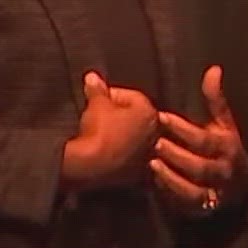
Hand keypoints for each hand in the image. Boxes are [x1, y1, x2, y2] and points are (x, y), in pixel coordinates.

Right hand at [61, 71, 157, 191]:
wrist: (91, 166)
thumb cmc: (97, 130)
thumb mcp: (96, 105)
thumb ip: (97, 89)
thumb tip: (93, 76)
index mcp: (150, 113)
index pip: (132, 96)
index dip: (112, 94)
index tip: (97, 97)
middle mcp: (156, 132)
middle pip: (136, 117)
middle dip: (119, 112)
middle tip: (100, 113)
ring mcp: (149, 152)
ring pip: (135, 137)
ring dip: (122, 132)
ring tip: (102, 131)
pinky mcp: (139, 170)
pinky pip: (130, 155)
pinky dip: (120, 150)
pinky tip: (106, 150)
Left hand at [151, 65, 247, 218]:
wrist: (239, 186)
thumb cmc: (226, 148)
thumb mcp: (224, 124)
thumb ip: (215, 99)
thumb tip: (213, 69)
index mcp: (230, 145)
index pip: (206, 139)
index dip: (184, 129)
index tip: (162, 117)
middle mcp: (226, 168)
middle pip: (201, 164)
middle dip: (177, 153)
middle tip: (155, 142)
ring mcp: (217, 189)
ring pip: (195, 184)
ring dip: (173, 173)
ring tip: (152, 162)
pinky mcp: (206, 205)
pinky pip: (189, 200)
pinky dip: (173, 189)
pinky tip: (156, 179)